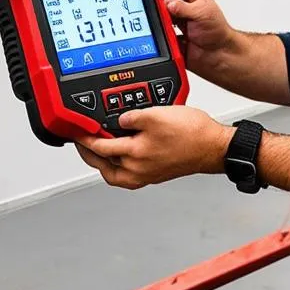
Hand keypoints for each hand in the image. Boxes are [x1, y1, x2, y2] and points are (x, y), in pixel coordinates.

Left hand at [74, 106, 234, 189]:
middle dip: (88, 153)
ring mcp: (146, 174)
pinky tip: (122, 155)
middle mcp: (137, 169)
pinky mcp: (155, 174)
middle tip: (81, 141)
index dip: (84, 138)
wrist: (213, 147)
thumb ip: (132, 117)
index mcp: (134, 155)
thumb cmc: (192, 135)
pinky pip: (127, 174)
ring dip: (102, 162)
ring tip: (97, 149)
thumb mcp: (157, 115)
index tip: (76, 131)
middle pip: (102, 165)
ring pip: (114, 173)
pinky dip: (118, 165)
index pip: (99, 148)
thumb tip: (118, 119)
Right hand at [157, 0, 236, 75]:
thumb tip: (169, 3)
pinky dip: (153, 28)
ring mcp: (175, 20)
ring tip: (147, 6)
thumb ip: (184, 8)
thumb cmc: (218, 33)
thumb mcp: (203, 15)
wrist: (218, 57)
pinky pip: (157, 29)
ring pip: (159, 10)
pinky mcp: (170, 34)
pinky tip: (151, 27)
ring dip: (153, 9)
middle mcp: (183, 6)